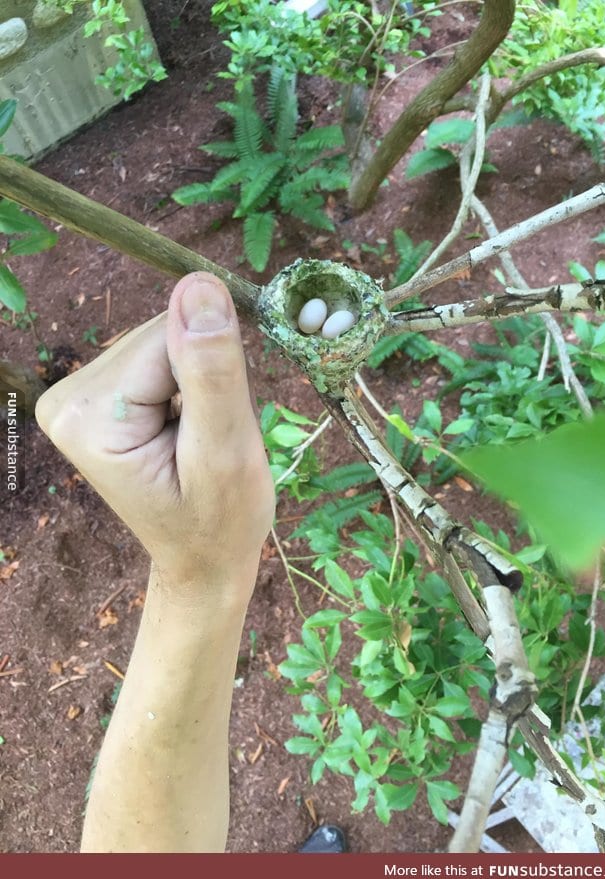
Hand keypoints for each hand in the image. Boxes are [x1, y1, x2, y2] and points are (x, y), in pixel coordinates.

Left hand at [36, 273, 274, 601]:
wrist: (203, 558)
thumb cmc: (221, 521)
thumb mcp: (225, 452)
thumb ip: (211, 371)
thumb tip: (200, 285)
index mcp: (90, 417)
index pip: (169, 341)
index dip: (213, 374)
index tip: (221, 428)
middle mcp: (67, 399)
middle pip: (160, 337)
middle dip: (203, 377)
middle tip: (213, 438)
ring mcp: (75, 397)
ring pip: (162, 343)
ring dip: (198, 381)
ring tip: (200, 438)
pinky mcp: (94, 396)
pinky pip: (156, 357)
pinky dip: (187, 386)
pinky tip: (186, 428)